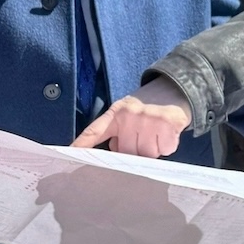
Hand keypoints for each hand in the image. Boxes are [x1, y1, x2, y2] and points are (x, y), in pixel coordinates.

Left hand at [72, 77, 193, 157]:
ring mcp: (149, 119)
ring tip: (156, 133)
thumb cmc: (147, 108)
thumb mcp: (127, 114)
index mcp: (116, 113)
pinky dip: (167, 146)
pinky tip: (167, 133)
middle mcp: (130, 114)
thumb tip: (115, 153)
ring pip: (146, 154)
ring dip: (153, 149)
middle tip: (143, 135)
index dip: (81, 144)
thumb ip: (117, 132)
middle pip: (127, 152)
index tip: (69, 153)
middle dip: (135, 150)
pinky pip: (164, 150)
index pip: (94, 131)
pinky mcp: (167, 124)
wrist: (174, 89)